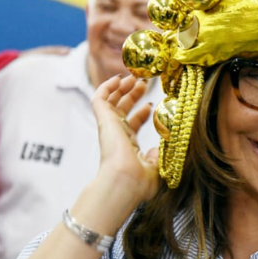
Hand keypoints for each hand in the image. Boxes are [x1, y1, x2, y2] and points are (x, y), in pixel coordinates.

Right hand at [90, 75, 160, 212]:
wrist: (126, 181)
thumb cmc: (140, 182)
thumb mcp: (155, 169)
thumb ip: (156, 157)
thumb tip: (158, 149)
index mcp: (128, 148)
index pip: (132, 126)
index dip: (142, 114)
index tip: (151, 105)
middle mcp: (117, 136)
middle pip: (122, 110)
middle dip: (133, 96)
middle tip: (144, 83)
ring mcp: (109, 128)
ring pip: (110, 102)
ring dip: (121, 88)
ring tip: (133, 77)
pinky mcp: (103, 120)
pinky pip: (99, 98)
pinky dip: (107, 87)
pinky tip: (118, 78)